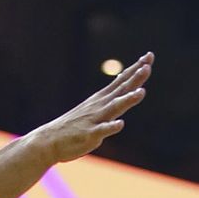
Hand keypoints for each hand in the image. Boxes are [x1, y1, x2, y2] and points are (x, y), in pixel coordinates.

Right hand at [29, 52, 153, 162]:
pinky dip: (110, 127)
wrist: (49, 141)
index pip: (122, 81)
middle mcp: (100, 106)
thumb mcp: (94, 107)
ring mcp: (95, 120)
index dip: (136, 69)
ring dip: (127, 100)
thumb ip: (112, 96)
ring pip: (114, 108)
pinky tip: (120, 124)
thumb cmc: (74, 125)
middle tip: (147, 66)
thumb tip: (125, 80)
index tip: (149, 56)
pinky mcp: (89, 135)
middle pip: (121, 90)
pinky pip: (101, 131)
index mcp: (102, 99)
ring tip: (141, 92)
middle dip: (135, 78)